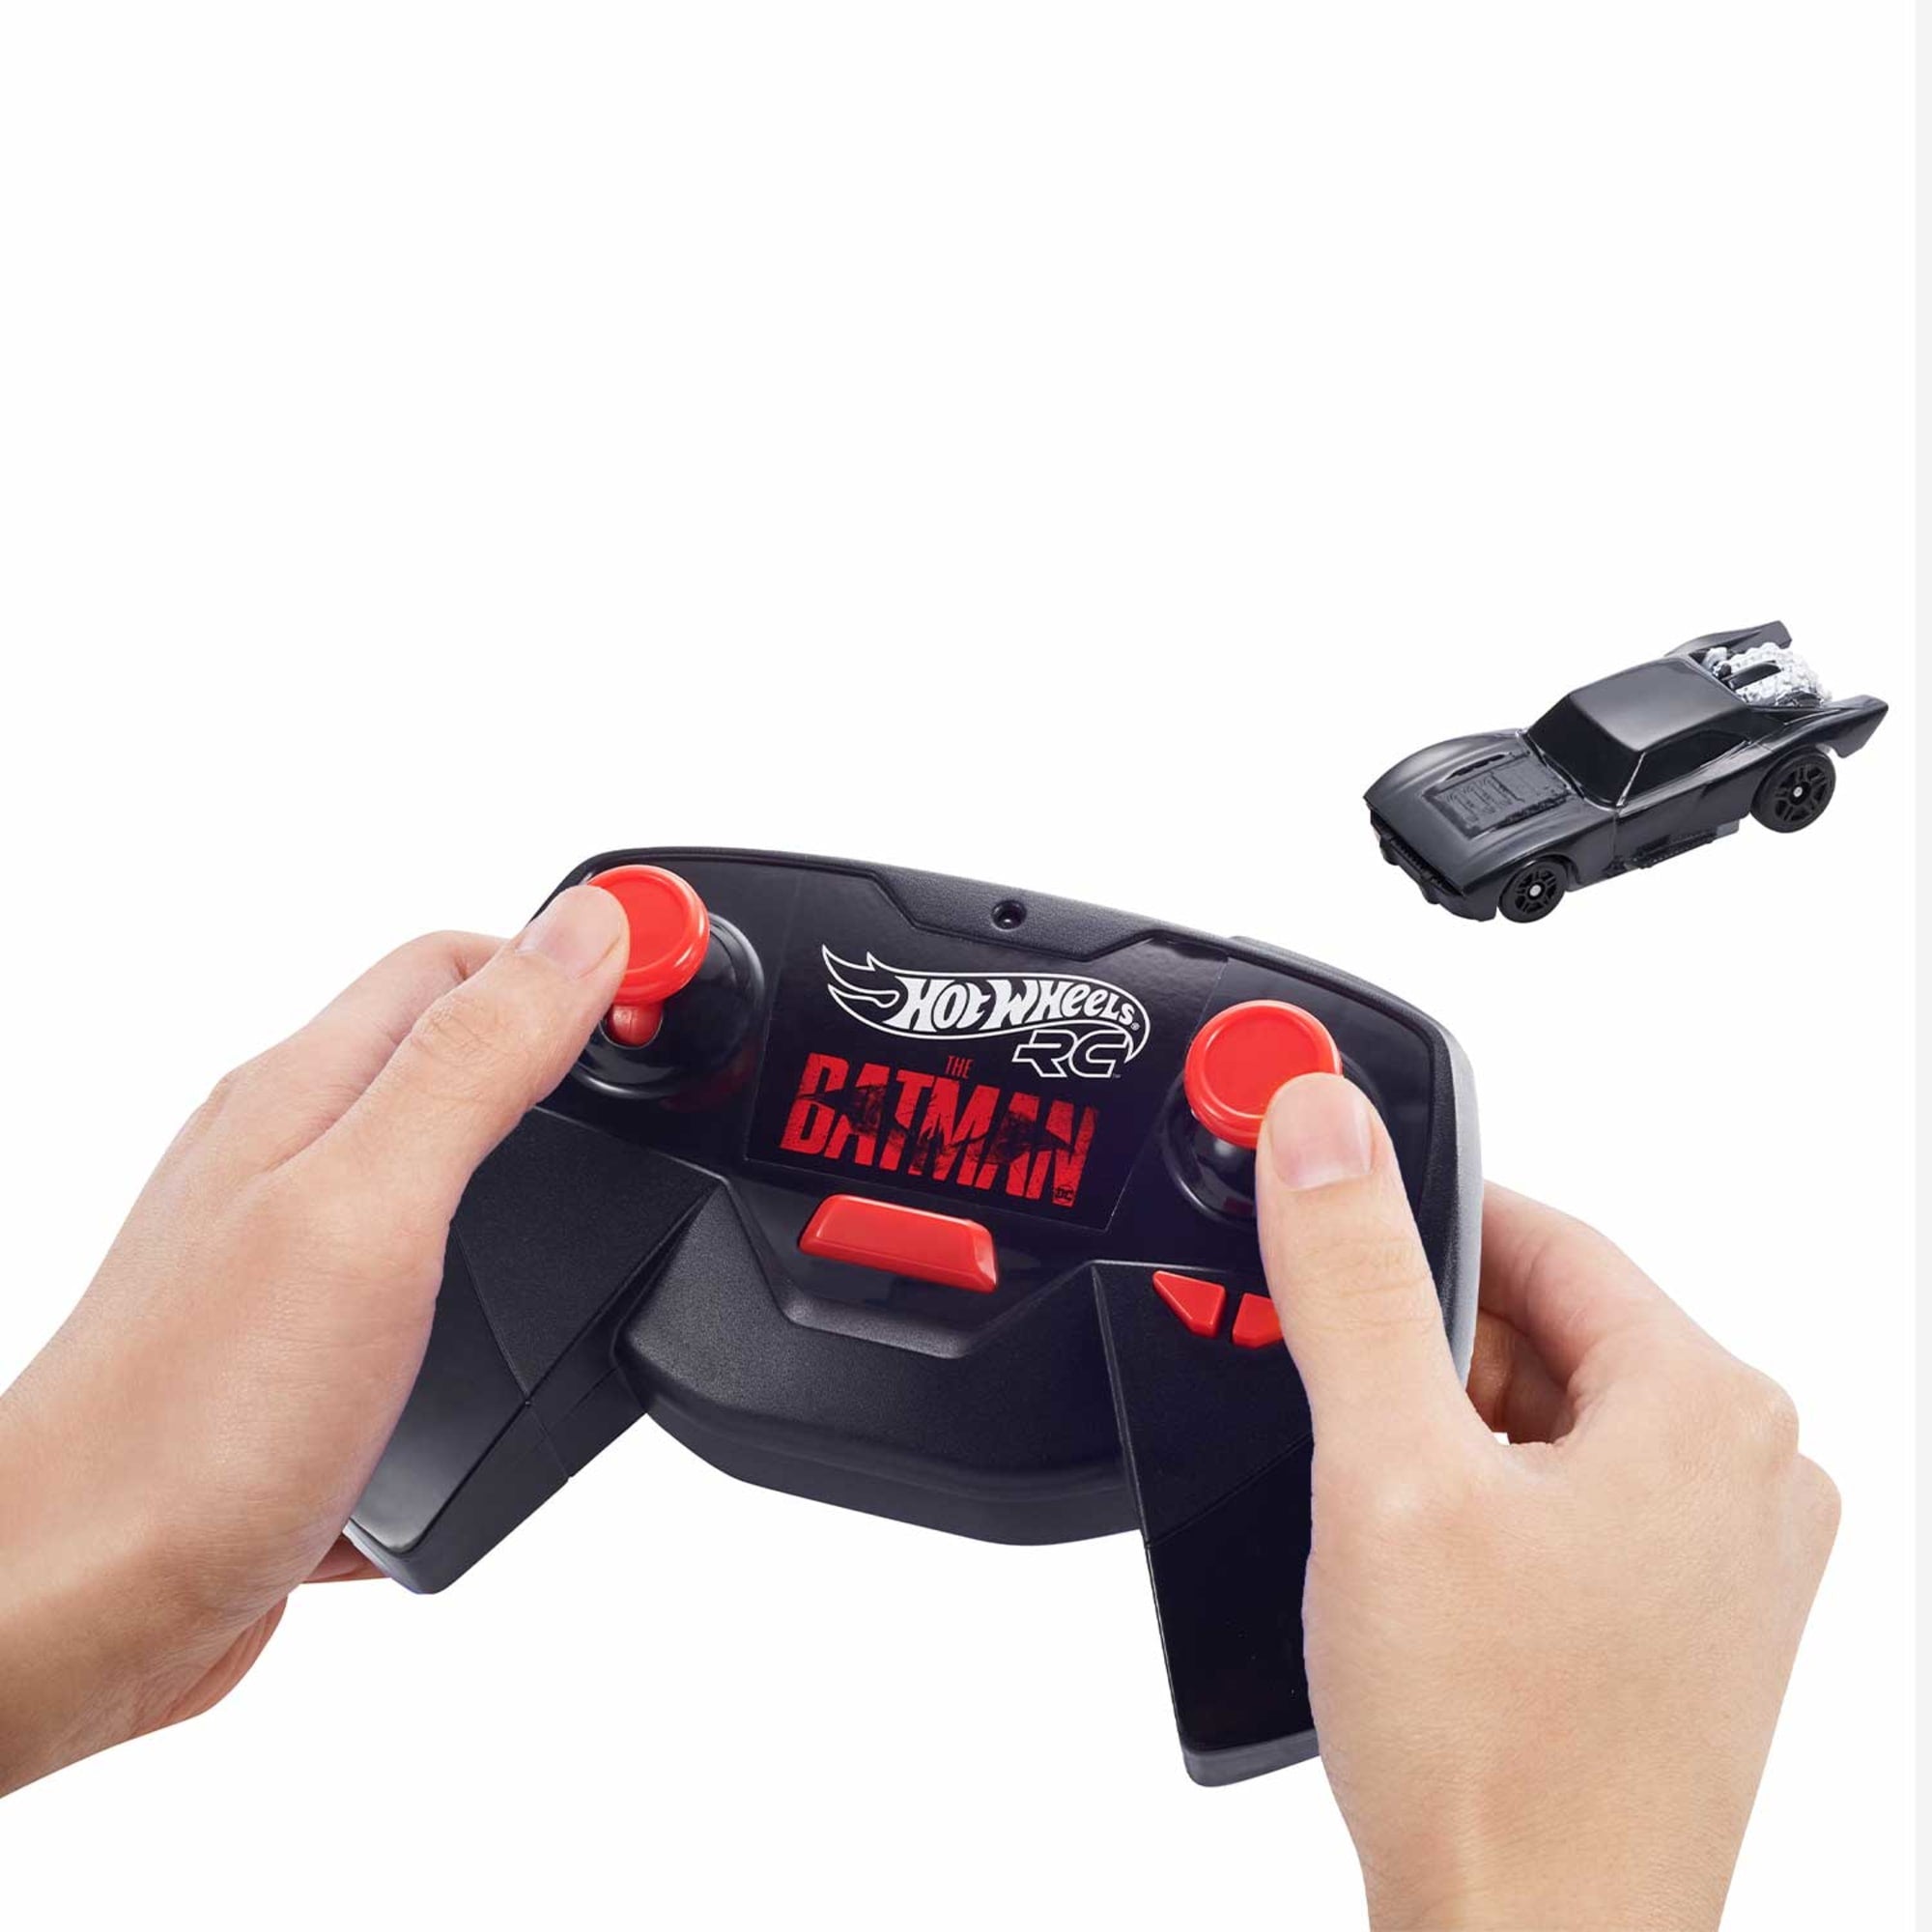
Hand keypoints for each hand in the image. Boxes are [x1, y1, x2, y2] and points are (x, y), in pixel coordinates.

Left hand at [0, 887, 628, 1795]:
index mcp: (304, 1095)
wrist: (74, 1614)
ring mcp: (294, 1264)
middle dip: (575, 1057)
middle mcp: (291, 1162)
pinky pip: (426, 1296)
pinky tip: (530, 1348)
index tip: (677, 979)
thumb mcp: (369, 1209)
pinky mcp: (306, 1362)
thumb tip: (585, 928)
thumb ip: (478, 1061)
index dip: (577, 953)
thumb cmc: (190, 1423)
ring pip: (447, 1180)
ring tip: (626, 1204)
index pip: (458, 960)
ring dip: (543, 1179)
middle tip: (672, 1089)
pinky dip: (495, 1301)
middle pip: (455, 1056)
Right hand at [1257, 1075, 1838, 1931]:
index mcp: (1711, 1409)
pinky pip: (1561, 1503)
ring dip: (1436, 1427)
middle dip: (1414, 1342)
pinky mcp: (1676, 1628)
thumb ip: (1354, 1277)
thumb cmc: (1498, 1757)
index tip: (1314, 1218)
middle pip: (1540, 1328)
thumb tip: (1321, 1125)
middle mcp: (1745, 1478)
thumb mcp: (1387, 1471)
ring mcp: (1719, 1563)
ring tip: (1360, 1498)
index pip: (1539, 1236)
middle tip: (1312, 1381)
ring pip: (1543, 1419)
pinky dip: (1473, 1502)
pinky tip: (1409, 1566)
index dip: (1409, 1221)